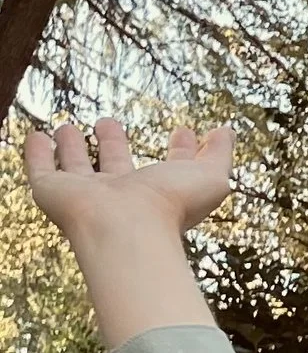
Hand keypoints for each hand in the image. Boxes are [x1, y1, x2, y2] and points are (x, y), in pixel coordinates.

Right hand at [21, 117, 235, 253]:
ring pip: (77, 168)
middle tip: (109, 123)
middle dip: (113, 144)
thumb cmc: (170, 207)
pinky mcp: (53, 194)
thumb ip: (220, 155)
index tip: (185, 131)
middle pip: (117, 166)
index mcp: (161, 194)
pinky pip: (42, 171)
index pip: (171, 169)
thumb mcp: (211, 178)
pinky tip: (37, 137)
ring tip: (68, 127)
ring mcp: (86, 196)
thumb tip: (226, 131)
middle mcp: (122, 196)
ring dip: (72, 147)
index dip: (180, 150)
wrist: (125, 229)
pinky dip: (38, 155)